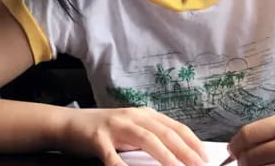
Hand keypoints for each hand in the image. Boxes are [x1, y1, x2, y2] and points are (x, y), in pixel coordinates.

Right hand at [60, 106, 208, 165]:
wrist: (69, 124)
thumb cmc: (103, 132)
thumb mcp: (130, 131)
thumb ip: (150, 139)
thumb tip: (176, 154)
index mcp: (145, 115)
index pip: (175, 128)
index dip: (192, 142)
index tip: (205, 157)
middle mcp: (134, 117)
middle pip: (166, 133)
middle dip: (186, 151)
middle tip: (200, 165)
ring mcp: (116, 126)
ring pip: (147, 140)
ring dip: (165, 156)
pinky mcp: (98, 138)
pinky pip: (113, 156)